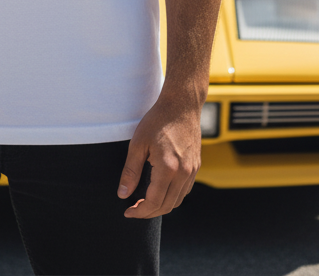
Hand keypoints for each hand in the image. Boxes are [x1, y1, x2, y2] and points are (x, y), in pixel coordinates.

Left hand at [117, 92, 201, 217]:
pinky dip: (172, 196)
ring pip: (177, 201)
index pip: (153, 202)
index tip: (128, 212)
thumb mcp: (138, 143)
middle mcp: (183, 173)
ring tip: (145, 202)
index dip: (139, 212)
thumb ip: (130, 171)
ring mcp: (192, 170)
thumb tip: (123, 193)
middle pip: (166, 206)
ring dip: (161, 206)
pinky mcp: (196, 166)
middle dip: (149, 212)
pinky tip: (161, 190)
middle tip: (134, 209)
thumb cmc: (158, 120)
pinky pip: (185, 190)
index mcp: (168, 168)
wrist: (182, 105)